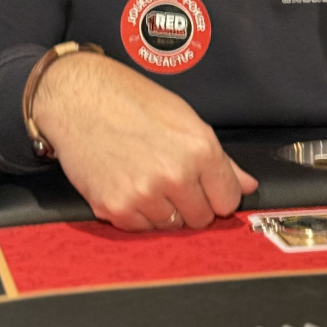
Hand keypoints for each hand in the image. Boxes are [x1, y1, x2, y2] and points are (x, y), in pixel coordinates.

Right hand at [33, 53, 258, 231]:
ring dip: (163, 208)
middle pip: (201, 219)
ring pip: (170, 226)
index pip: (227, 199)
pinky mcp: (114, 208)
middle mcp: (175, 175)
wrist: (79, 98)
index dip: (218, 193)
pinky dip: (136, 213)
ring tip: (146, 174)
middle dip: (191, 203)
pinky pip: (139, 228)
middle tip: (172, 177)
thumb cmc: (131, 100)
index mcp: (199, 149)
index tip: (208, 187)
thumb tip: (247, 184)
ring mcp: (144, 195)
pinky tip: (128, 182)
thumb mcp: (184, 117)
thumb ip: (220, 158)